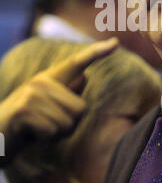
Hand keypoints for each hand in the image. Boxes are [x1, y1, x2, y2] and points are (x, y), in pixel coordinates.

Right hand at [0, 38, 118, 166]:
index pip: (77, 62)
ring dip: (56, 135)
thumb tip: (85, 75)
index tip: (116, 43)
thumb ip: (67, 94)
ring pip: (68, 123)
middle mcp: (42, 81)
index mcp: (50, 78)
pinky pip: (53, 131)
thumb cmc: (27, 125)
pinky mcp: (24, 110)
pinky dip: (45, 140)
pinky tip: (30, 135)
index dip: (97, 52)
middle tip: (47, 127)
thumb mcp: (49, 108)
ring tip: (38, 130)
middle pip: (80, 109)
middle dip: (69, 126)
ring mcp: (32, 93)